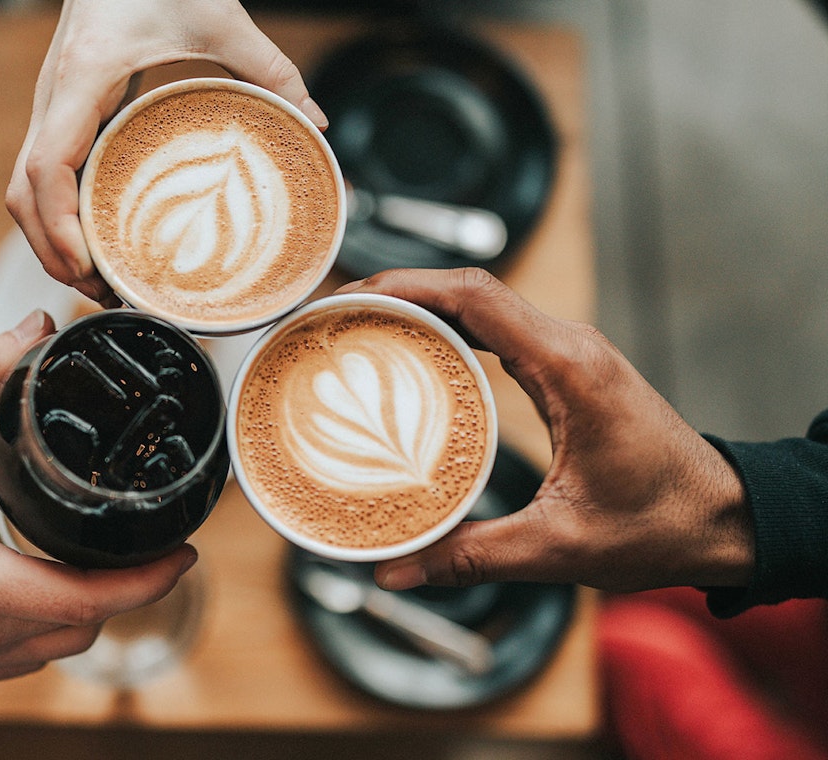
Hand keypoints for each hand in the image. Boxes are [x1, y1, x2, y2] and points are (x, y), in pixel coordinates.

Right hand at [6, 0, 326, 302]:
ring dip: (49, 240)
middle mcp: (52, 98)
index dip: (58, 227)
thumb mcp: (219, 17)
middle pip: (22, 196)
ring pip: (23, 190)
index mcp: (81, 79)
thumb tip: (316, 122)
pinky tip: (94, 239)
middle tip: (101, 293)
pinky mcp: (61, 111)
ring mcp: (50, 106)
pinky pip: (41, 175)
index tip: (88, 265)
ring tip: (97, 280)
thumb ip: (270, 68)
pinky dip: (56, 215)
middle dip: (52, 252)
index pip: (44, 169)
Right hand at [336, 269, 753, 593]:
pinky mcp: (567, 370)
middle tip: (335, 316)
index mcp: (570, 368)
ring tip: (359, 329)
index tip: (350, 297)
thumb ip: (471, 556)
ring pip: (483, 305)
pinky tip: (413, 356)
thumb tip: (394, 571)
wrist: (725, 520)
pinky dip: (450, 331)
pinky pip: (498, 331)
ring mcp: (570, 354)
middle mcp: (570, 346)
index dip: (405, 286)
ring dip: (422, 307)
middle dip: (397, 292)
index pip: (476, 297)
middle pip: (470, 290)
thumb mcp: (559, 547)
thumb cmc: (661, 525)